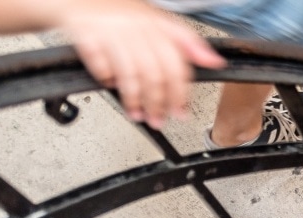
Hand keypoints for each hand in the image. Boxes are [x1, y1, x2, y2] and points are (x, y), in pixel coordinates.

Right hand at [58, 0, 224, 127]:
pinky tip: (111, 87)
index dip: (181, 91)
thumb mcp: (158, 20)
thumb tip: (215, 61)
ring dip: (134, 100)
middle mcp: (136, 27)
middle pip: (154, 73)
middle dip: (159, 103)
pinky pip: (100, 65)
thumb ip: (186, 42)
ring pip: (129, 74)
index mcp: (156, 24)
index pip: (176, 63)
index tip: (182, 110)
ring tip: (138, 115)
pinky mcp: (87, 35)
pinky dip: (106, 80)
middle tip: (160, 120)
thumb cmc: (121, 12)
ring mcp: (111, 31)